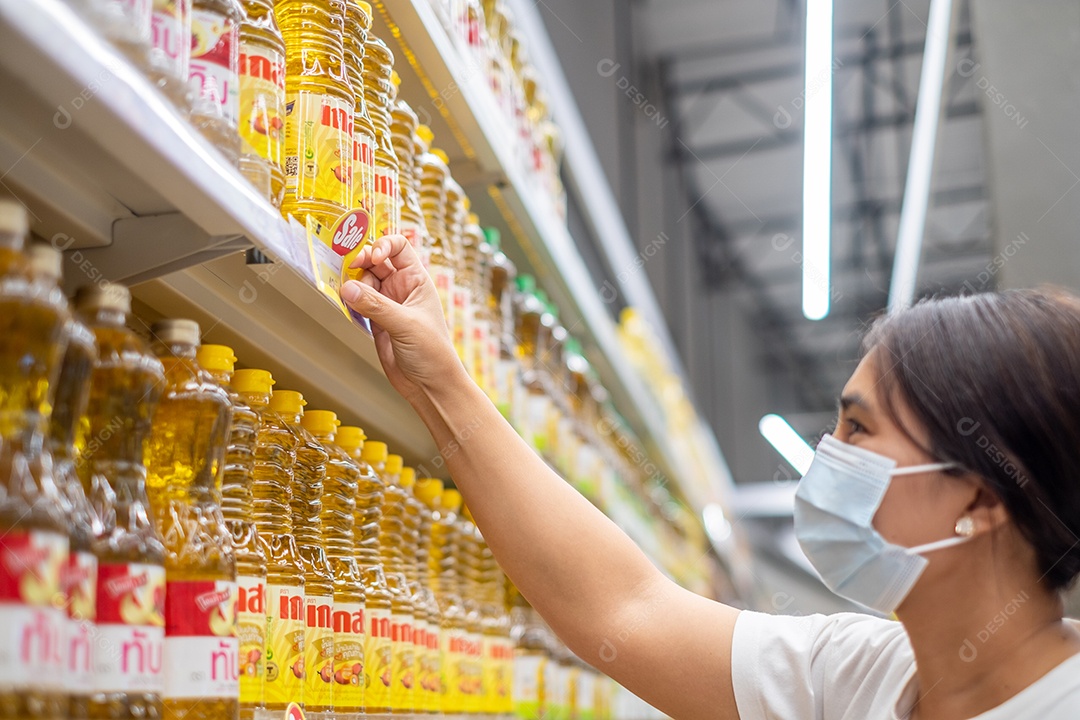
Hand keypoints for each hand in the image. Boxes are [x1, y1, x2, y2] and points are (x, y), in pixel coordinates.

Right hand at [340, 235, 461, 401]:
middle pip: (375, 261)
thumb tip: (348, 287)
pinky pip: (358, 302)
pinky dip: (349, 300)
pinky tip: (346, 304)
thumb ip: (376, 305)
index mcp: (417, 280)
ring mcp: (388, 304)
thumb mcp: (405, 324)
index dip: (384, 245)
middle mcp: (402, 288)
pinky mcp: (376, 321)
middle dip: (361, 262)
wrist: (429, 385)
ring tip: (348, 295)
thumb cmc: (432, 352)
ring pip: (363, 281)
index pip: (399, 248)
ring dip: (353, 284)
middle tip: (349, 272)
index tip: (372, 257)